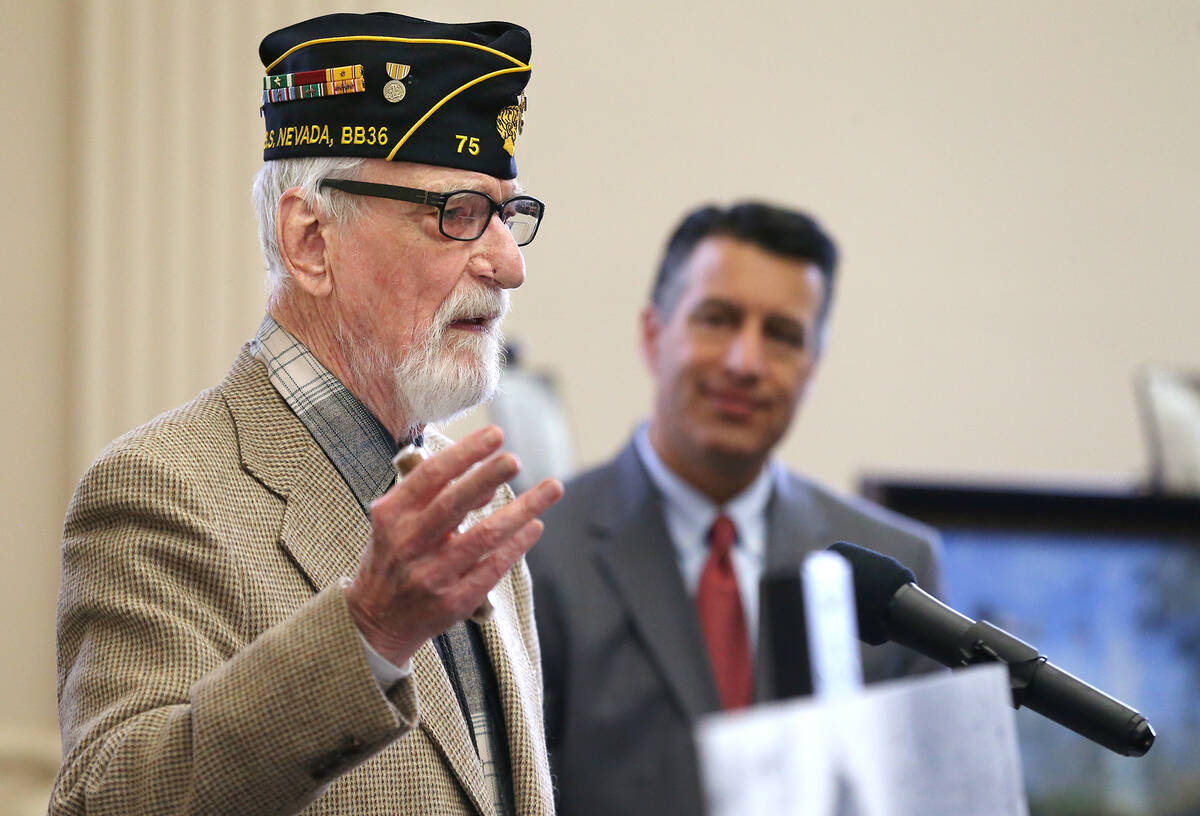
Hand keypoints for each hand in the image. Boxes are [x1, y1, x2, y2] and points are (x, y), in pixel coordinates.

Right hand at [344, 426, 562, 665]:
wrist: (374, 622)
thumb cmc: (393, 557)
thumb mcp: (399, 522)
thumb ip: (437, 496)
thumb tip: (490, 479)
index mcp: (393, 515)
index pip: (431, 476)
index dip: (465, 453)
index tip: (496, 434)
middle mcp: (409, 543)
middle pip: (453, 503)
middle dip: (487, 477)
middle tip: (515, 459)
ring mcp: (431, 575)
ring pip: (483, 536)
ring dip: (522, 510)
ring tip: (551, 488)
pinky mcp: (452, 602)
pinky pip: (492, 568)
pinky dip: (516, 544)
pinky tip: (535, 526)